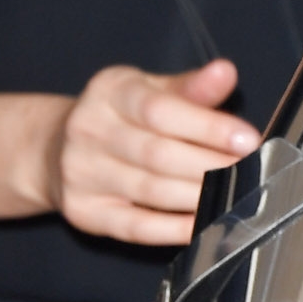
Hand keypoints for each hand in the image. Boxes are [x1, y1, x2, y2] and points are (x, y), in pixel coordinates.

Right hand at [48, 58, 258, 246]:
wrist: (52, 149)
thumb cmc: (119, 119)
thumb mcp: (149, 91)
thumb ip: (190, 89)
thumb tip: (225, 72)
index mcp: (110, 92)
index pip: (160, 110)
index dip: (208, 127)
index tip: (248, 140)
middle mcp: (89, 129)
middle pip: (158, 154)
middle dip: (212, 166)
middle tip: (250, 174)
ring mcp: (82, 173)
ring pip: (151, 191)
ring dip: (201, 197)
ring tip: (236, 197)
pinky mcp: (85, 212)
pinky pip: (137, 227)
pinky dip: (175, 229)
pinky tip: (205, 224)